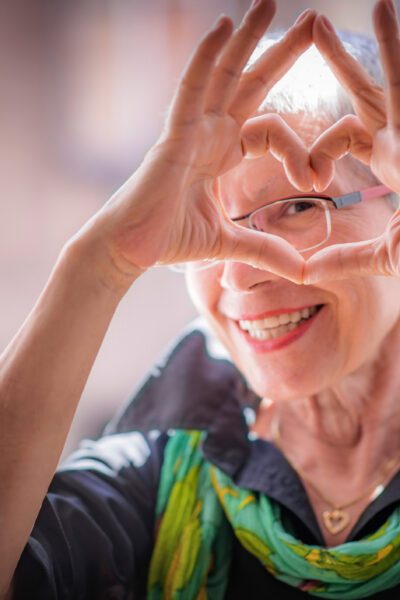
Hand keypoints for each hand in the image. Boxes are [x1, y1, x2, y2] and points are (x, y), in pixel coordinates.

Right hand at [76, 2, 316, 288]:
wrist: (130, 250)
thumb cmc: (169, 239)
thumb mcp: (229, 242)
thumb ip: (265, 249)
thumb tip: (302, 270)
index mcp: (222, 154)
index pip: (270, 130)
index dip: (299, 149)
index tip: (316, 178)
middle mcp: (208, 134)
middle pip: (250, 83)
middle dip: (280, 52)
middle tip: (311, 20)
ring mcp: (190, 131)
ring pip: (222, 75)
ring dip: (246, 37)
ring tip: (269, 1)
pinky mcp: (172, 137)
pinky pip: (190, 90)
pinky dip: (205, 58)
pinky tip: (222, 27)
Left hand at [303, 0, 399, 282]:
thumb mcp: (386, 254)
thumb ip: (346, 258)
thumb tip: (306, 273)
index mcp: (386, 159)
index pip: (338, 138)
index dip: (317, 153)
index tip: (310, 180)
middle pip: (362, 91)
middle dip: (338, 61)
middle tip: (312, 24)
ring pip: (396, 74)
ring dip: (387, 39)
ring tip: (380, 1)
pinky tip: (397, 12)